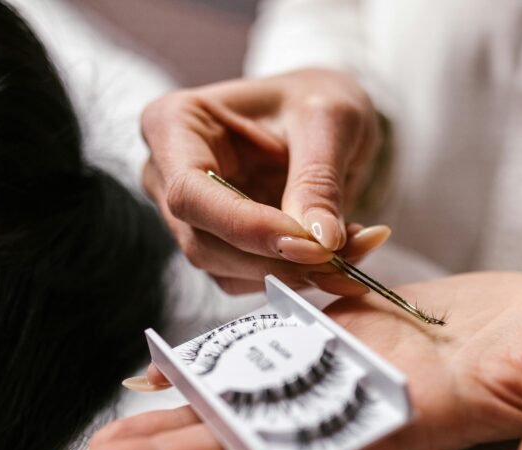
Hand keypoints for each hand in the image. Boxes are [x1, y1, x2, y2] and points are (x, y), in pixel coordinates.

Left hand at [53, 273, 521, 449]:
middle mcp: (362, 409)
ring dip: (167, 423)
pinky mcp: (357, 334)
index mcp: (403, 424)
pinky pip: (268, 354)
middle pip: (245, 449)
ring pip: (246, 403)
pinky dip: (213, 366)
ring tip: (89, 441)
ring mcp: (354, 372)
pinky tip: (158, 374)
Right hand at [141, 69, 384, 294]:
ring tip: (353, 248)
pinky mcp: (219, 246)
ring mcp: (191, 216)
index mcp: (174, 124)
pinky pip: (251, 278)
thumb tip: (321, 240)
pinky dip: (298, 276)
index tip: (309, 244)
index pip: (192, 193)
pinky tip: (337, 253)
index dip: (246, 227)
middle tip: (343, 255)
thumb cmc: (315, 100)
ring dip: (293, 273)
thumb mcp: (329, 119)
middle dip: (277, 259)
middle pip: (204, 242)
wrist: (322, 116)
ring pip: (227, 271)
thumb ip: (319, 178)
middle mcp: (168, 175)